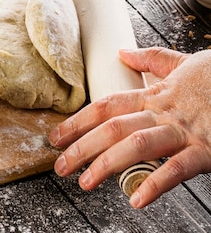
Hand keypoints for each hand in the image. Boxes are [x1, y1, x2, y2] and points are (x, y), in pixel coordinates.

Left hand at [48, 47, 210, 207]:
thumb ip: (152, 60)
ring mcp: (185, 131)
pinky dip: (156, 183)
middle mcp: (163, 112)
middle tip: (59, 167)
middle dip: (81, 148)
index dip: (77, 121)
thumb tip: (123, 53)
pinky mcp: (207, 149)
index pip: (106, 106)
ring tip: (85, 183)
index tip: (55, 137)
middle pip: (112, 127)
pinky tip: (137, 198)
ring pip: (137, 144)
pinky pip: (178, 168)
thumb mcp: (184, 63)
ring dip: (107, 164)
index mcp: (155, 95)